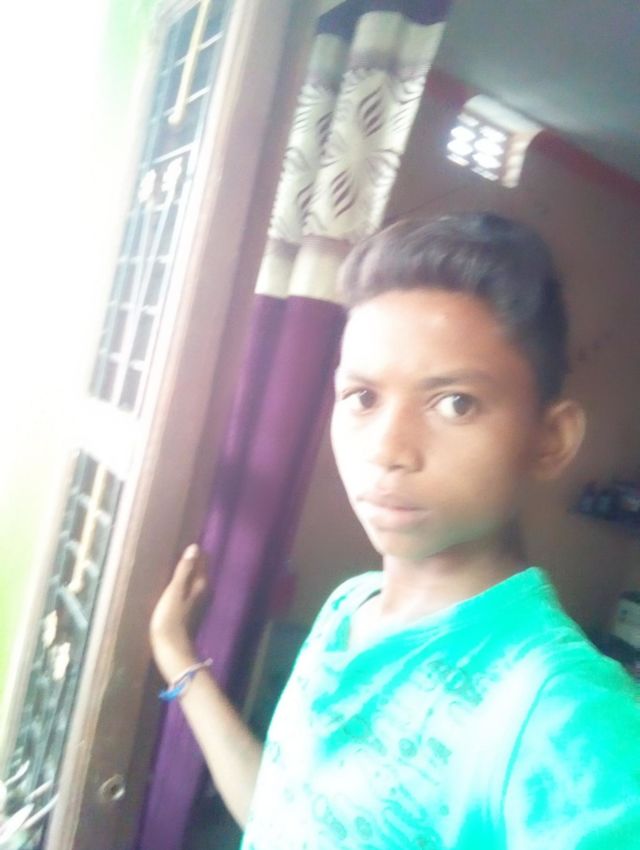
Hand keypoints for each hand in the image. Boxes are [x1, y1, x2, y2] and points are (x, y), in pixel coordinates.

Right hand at [150, 544, 208, 680]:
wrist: (170, 648)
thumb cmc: (171, 617)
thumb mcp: (175, 590)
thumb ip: (184, 570)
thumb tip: (195, 547)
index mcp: (200, 585)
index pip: (203, 562)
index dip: (198, 553)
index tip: (192, 541)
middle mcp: (202, 593)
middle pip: (200, 572)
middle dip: (194, 562)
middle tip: (185, 549)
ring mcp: (196, 604)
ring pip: (194, 583)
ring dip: (188, 574)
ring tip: (179, 564)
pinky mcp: (188, 613)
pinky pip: (187, 592)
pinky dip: (183, 585)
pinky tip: (175, 585)